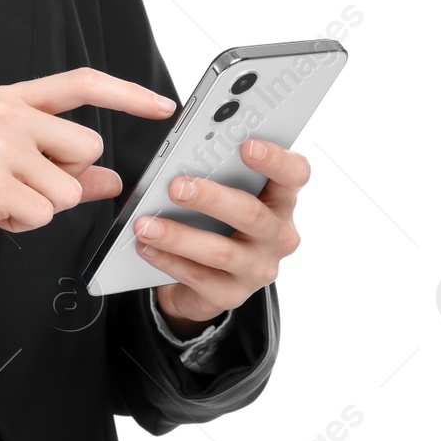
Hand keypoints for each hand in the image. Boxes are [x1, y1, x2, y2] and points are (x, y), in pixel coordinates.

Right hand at [0, 67, 175, 272]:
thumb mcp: (12, 164)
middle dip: (67, 176)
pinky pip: (45, 212)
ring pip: (69, 186)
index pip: (81, 84)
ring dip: (44, 205)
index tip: (161, 105)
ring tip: (5, 201)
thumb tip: (113, 178)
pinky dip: (24, 224)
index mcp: (10, 100)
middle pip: (86, 146)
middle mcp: (4, 115)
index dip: (127, 94)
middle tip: (24, 184)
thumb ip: (68, 170)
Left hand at [138, 138, 309, 336]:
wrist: (207, 278)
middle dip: (211, 198)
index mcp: (280, 200)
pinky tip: (145, 247)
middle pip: (252, 213)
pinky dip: (167, 259)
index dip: (275, 159)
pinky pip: (197, 277)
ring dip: (179, 235)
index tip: (247, 146)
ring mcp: (257, 268)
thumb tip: (181, 158)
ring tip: (146, 224)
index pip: (294, 174)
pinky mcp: (232, 294)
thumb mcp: (223, 193)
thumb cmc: (216, 221)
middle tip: (176, 186)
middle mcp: (278, 235)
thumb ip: (215, 173)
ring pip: (221, 250)